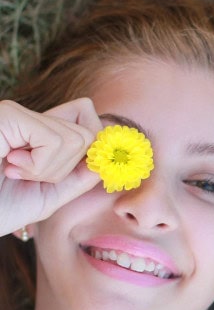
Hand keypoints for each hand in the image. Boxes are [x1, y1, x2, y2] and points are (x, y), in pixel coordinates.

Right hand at [0, 98, 102, 235]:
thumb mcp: (48, 196)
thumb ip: (79, 176)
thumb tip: (108, 157)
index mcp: (37, 134)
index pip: (87, 121)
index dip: (95, 147)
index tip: (84, 169)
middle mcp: (29, 117)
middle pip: (88, 130)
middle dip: (66, 167)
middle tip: (26, 175)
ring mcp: (19, 112)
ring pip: (77, 138)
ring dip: (50, 169)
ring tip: (13, 171)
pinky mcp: (10, 114)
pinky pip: (57, 140)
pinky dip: (40, 165)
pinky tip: (9, 165)